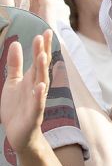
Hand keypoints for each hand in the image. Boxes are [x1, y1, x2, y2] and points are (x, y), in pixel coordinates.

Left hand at [0, 30, 51, 152]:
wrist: (18, 134)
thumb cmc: (17, 107)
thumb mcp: (13, 83)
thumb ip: (15, 64)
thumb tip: (15, 43)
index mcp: (32, 79)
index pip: (39, 60)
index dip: (42, 46)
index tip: (45, 30)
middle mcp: (37, 87)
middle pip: (41, 67)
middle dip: (43, 52)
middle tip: (44, 36)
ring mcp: (37, 100)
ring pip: (41, 82)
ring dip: (43, 69)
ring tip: (43, 55)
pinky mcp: (34, 115)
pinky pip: (37, 104)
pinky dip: (39, 96)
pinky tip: (40, 87)